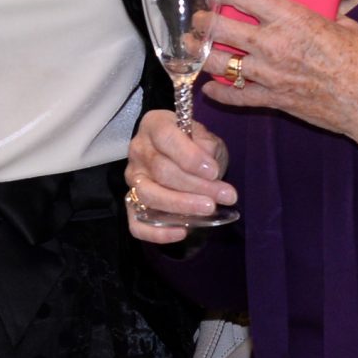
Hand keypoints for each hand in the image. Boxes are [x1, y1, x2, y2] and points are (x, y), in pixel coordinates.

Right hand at [125, 108, 234, 242]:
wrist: (182, 155)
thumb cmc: (195, 144)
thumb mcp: (205, 136)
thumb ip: (207, 146)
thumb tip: (208, 165)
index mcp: (154, 125)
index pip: (166, 138)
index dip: (190, 157)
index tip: (215, 172)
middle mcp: (138, 150)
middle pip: (161, 171)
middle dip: (196, 186)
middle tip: (226, 195)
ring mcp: (132, 178)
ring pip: (148, 195)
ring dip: (181, 205)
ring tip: (209, 209)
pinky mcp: (131, 202)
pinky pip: (135, 222)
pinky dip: (157, 232)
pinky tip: (182, 232)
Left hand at [199, 0, 357, 176]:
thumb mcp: (345, 26)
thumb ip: (322, 16)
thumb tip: (316, 9)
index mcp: (292, 18)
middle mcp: (274, 45)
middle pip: (218, 28)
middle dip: (202, 22)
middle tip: (199, 19)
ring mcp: (270, 75)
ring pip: (217, 62)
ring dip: (200, 54)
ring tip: (192, 47)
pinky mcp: (274, 100)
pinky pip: (235, 97)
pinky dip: (219, 92)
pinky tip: (210, 86)